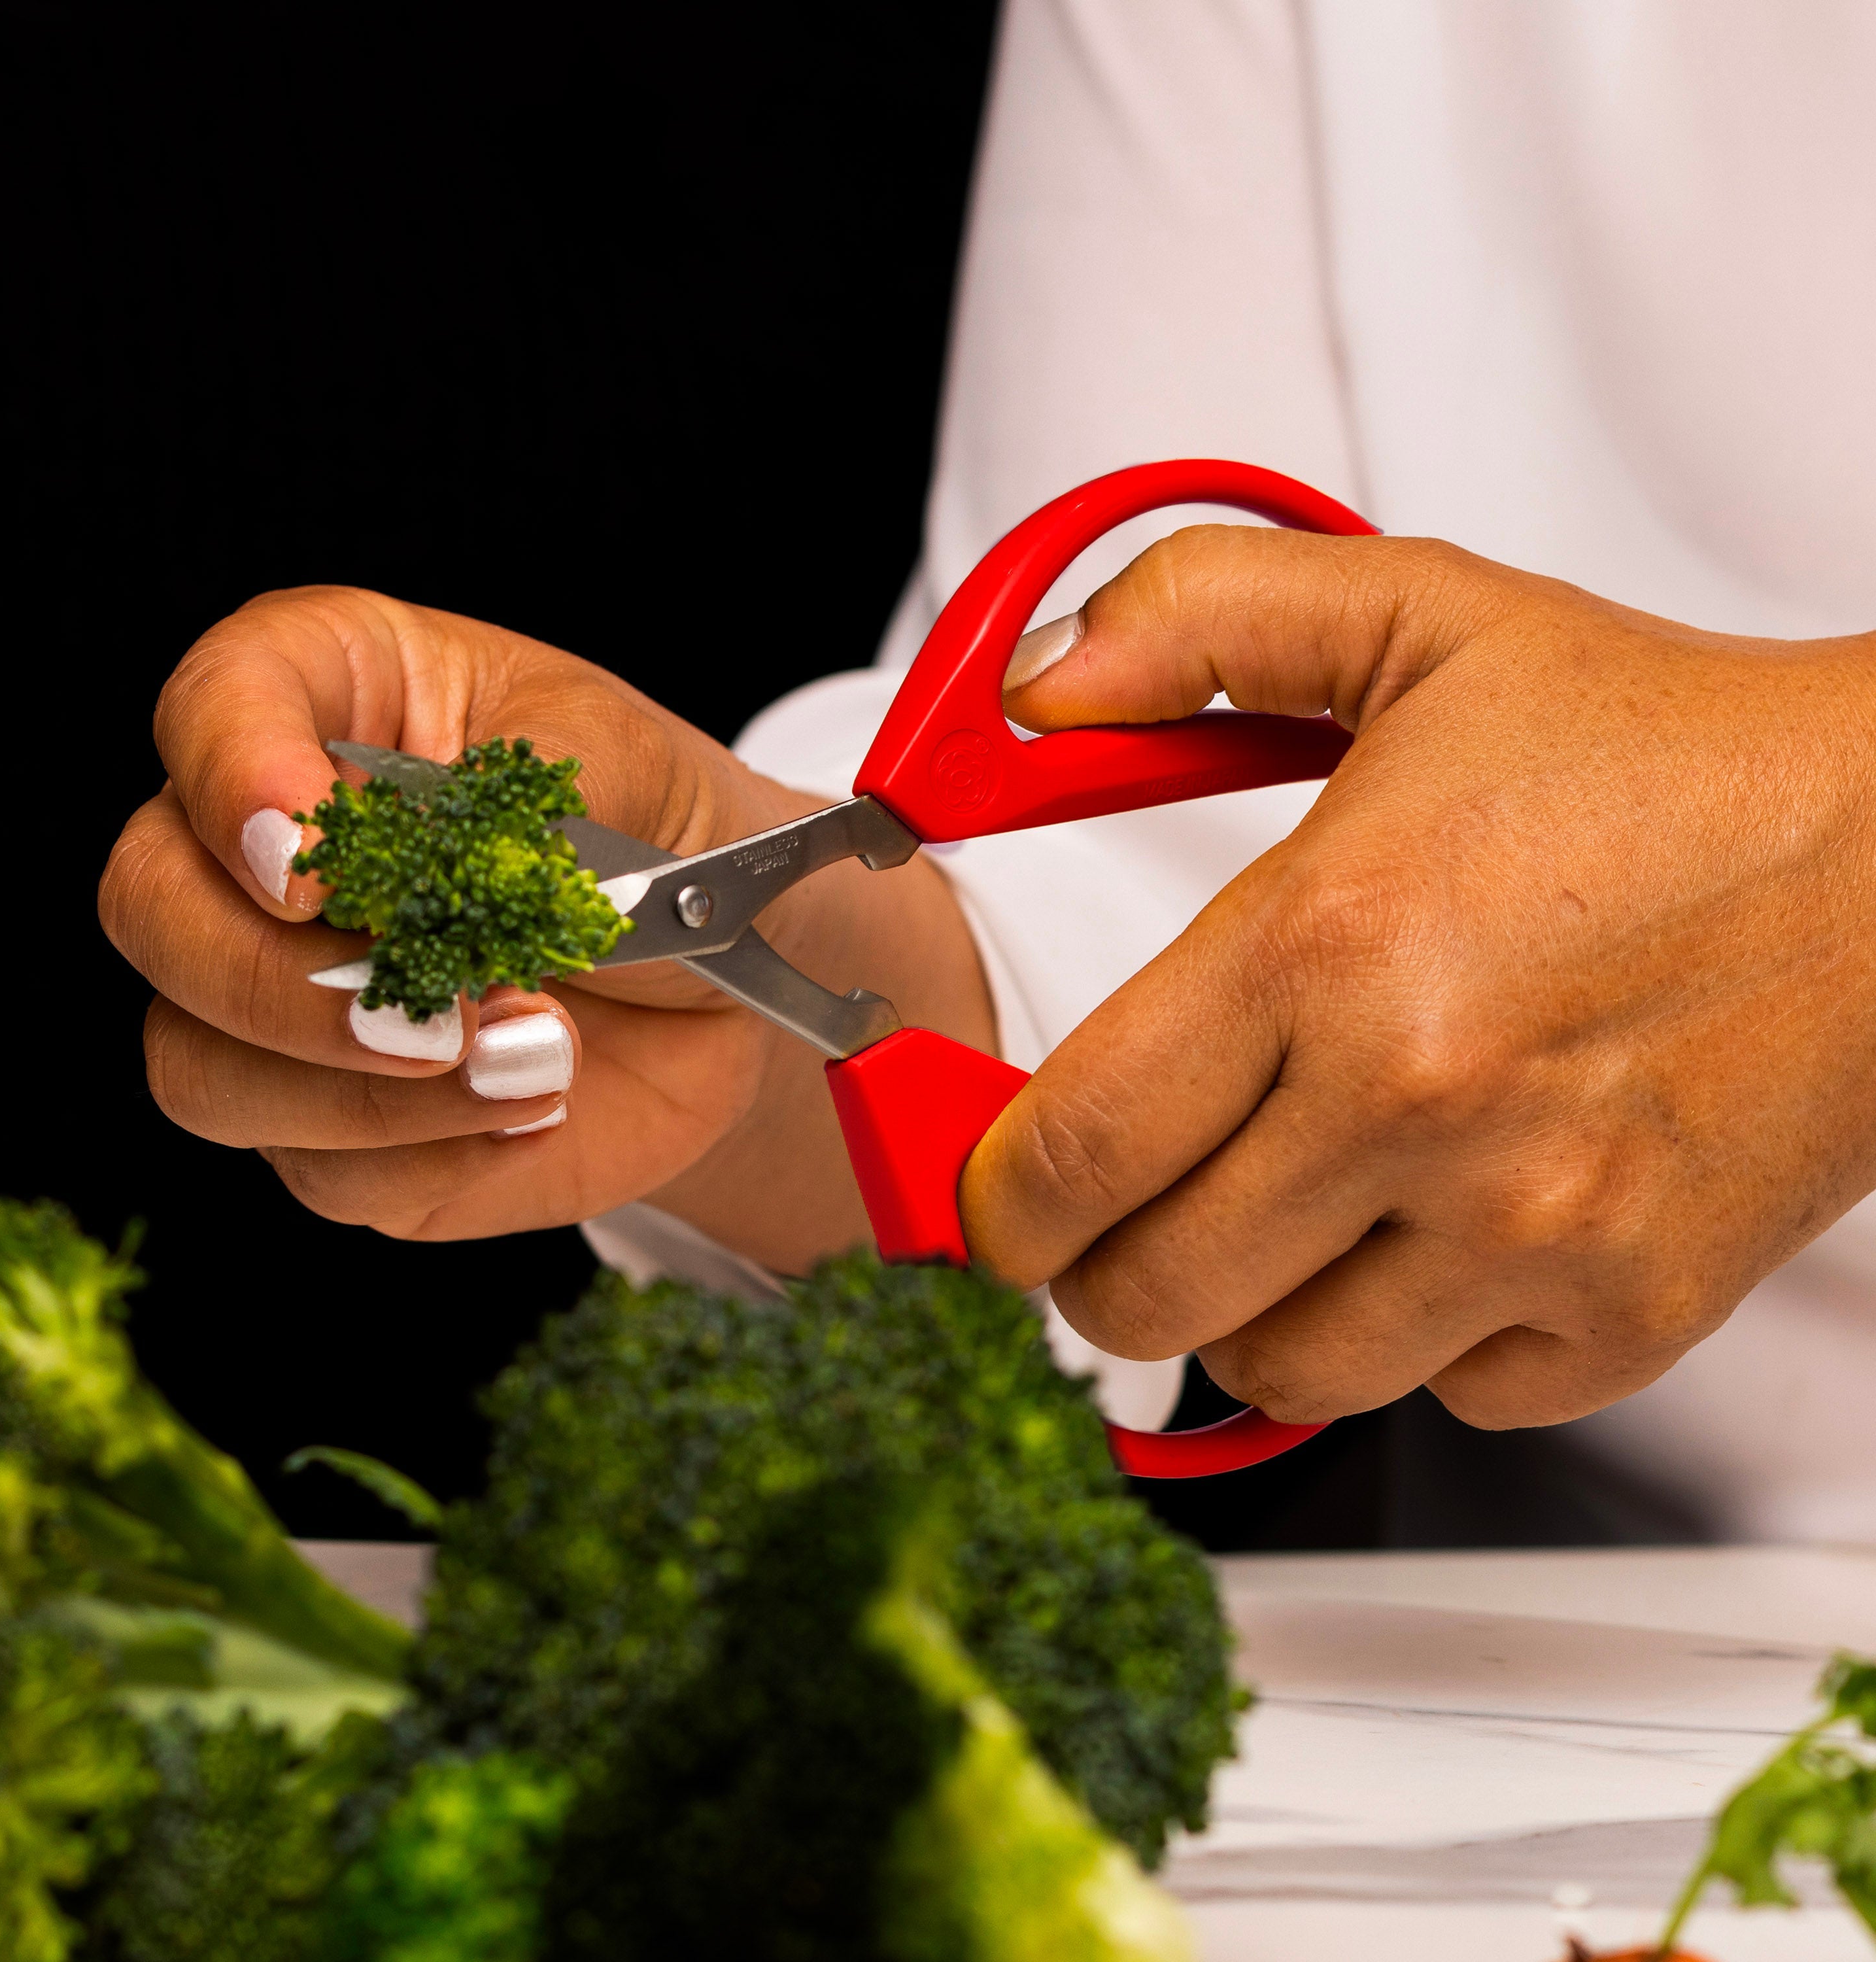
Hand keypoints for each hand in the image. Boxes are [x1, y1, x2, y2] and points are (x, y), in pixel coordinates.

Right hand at [99, 587, 992, 1265]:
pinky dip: (432, 1158)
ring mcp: (279, 997)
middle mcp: (271, 853)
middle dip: (277, 980)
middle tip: (428, 1015)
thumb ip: (534, 803)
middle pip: (152, 906)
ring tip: (539, 1057)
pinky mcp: (329, 1123)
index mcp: (334, 702)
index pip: (215, 705)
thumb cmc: (669, 838)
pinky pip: (318, 1168)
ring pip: (200, 1064)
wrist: (735, 984)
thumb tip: (450, 863)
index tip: (308, 862)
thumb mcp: (634, 774)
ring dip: (366, 1094)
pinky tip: (532, 1108)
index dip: (235, 779)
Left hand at [963, 529, 1875, 1427]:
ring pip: (1279, 1371)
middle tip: (1121, 1209)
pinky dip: (1412, 1335)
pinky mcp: (1631, 1311)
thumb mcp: (1414, 621)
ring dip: (1246, 1308)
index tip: (996, 1192)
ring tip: (1285, 1211)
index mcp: (1333, 940)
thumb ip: (1195, 619)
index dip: (994, 1196)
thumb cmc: (1664, 753)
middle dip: (1096, 1265)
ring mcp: (1534, 1228)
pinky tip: (1443, 1228)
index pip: (1075, 1144)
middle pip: (1147, 1292)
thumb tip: (1038, 690)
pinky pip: (1443, 1394)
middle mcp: (1422, 1102)